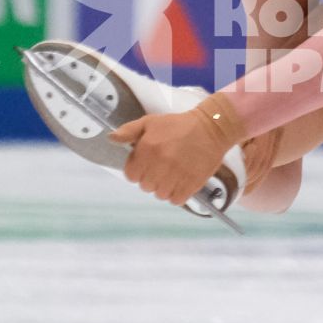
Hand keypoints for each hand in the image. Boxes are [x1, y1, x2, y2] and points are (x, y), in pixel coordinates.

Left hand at [106, 94, 245, 206]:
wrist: (211, 128)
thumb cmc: (178, 125)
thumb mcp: (151, 122)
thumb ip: (129, 131)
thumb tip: (112, 139)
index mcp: (147, 149)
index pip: (131, 175)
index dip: (138, 170)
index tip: (147, 164)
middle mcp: (160, 164)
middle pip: (145, 186)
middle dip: (151, 178)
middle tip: (163, 167)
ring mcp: (176, 175)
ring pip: (160, 195)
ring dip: (165, 187)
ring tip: (173, 174)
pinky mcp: (191, 184)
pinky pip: (176, 200)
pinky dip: (178, 194)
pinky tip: (182, 182)